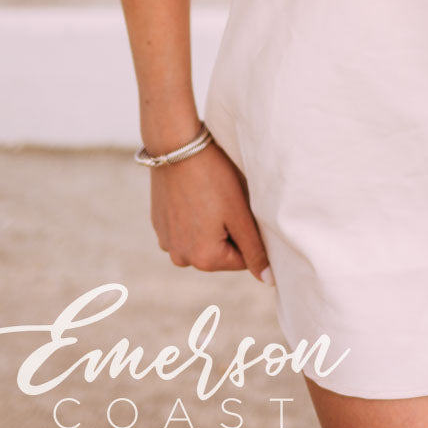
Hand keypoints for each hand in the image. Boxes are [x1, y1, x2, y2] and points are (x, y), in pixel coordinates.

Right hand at [150, 139, 273, 285]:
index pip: (242, 260)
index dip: (248, 233)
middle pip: (220, 252)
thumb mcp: (239, 213)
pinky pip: (184, 229)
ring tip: (211, 196)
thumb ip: (255, 250)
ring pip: (202, 240)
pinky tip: (195, 194)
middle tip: (227, 201)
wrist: (176, 147)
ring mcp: (166, 242)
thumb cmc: (214, 178)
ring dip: (211, 225)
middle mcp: (180, 258)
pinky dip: (194, 217)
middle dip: (229, 231)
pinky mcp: (158, 225)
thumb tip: (268, 280)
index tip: (243, 209)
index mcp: (204, 259)